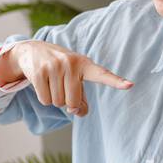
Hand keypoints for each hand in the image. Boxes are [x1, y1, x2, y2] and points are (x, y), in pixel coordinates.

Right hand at [0, 40, 131, 115]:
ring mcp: (54, 66)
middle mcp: (71, 63)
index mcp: (85, 64)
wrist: (32, 51)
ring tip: (52, 82)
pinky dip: (44, 98)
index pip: (102, 74)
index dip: (116, 81)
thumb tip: (76, 112)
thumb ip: (81, 99)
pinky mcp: (39, 72)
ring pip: (58, 103)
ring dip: (54, 98)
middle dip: (66, 102)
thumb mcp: (75, 79)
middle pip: (72, 103)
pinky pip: (45, 100)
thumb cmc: (61, 69)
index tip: (130, 85)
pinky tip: (42, 83)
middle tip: (62, 87)